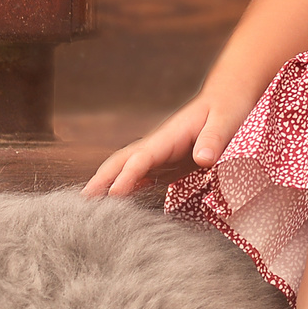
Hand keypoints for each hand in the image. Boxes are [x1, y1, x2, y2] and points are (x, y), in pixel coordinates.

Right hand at [81, 92, 250, 198]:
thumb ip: (214, 139)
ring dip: (106, 187)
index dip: (126, 176)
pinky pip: (140, 177)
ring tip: (88, 210)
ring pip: (125, 170)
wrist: (226, 98)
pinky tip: (119, 207)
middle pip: (121, 162)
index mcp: (168, 137)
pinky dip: (126, 190)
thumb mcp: (226, 121)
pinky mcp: (167, 163)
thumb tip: (202, 159)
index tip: (112, 195)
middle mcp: (157, 146)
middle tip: (80, 204)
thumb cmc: (227, 108)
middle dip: (100, 181)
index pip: (140, 158)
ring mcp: (159, 155)